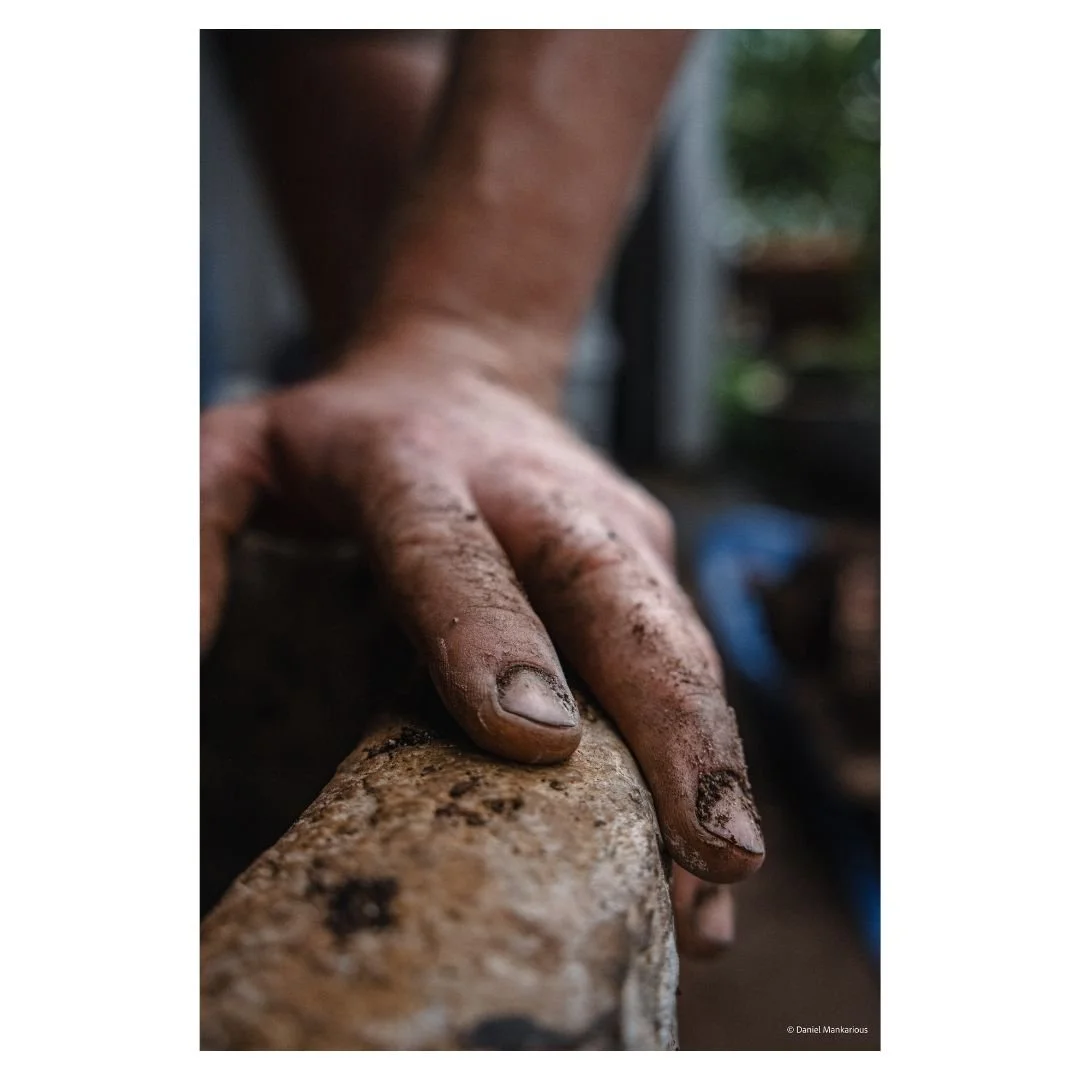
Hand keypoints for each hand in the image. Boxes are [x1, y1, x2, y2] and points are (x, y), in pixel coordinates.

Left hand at [201, 318, 763, 884]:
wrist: (464, 370)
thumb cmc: (344, 436)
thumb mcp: (240, 449)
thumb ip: (191, 528)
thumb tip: (188, 650)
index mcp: (416, 466)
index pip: (452, 553)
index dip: (492, 637)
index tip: (537, 741)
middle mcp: (536, 496)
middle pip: (615, 602)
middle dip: (669, 722)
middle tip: (712, 845)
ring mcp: (608, 523)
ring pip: (672, 639)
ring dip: (709, 757)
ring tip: (724, 882)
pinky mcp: (647, 553)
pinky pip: (683, 657)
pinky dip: (705, 750)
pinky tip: (711, 856)